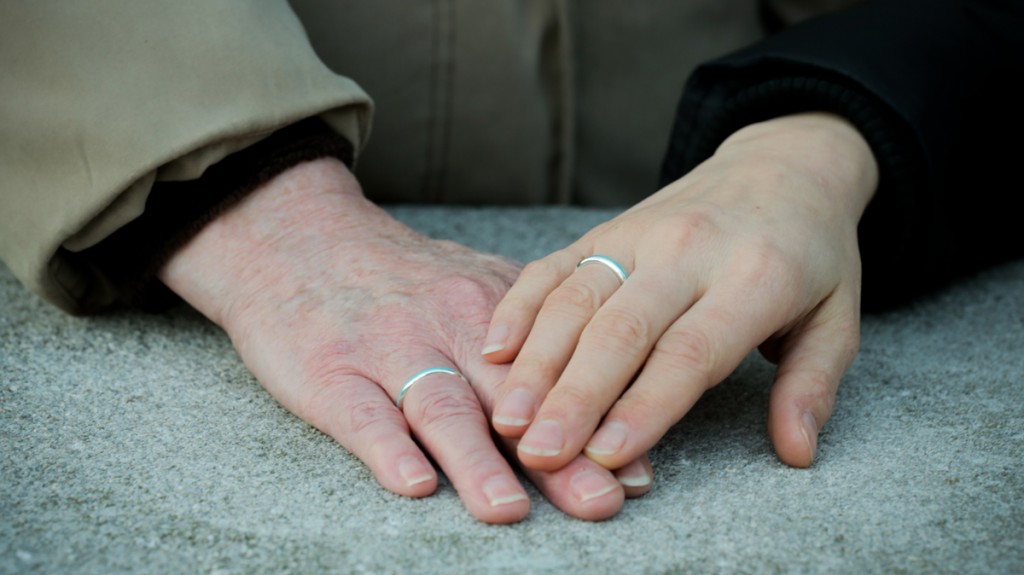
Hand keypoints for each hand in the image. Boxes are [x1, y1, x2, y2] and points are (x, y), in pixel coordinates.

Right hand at [159, 158, 650, 522]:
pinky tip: (413, 482)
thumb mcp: (472, 287)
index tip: (640, 474)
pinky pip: (361, 415)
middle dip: (558, 453)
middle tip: (599, 499)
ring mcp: (387, 347)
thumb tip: (609, 405)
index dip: (599, 424)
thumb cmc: (399, 278)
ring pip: (440, 408)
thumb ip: (532, 341)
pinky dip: (387, 448)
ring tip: (507, 509)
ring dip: (476, 460)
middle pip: (511, 397)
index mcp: (492, 309)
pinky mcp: (330, 370)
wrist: (300, 237)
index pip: (555, 373)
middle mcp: (447, 325)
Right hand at [483, 113, 877, 470]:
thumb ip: (813, 385)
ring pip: (576, 299)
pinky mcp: (606, 229)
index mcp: (755, 277)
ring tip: (508, 419)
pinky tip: (494, 352)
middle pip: (620, 329)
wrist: (784, 164)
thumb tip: (796, 451)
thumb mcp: (839, 318)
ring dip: (537, 362)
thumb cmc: (812, 254)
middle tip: (539, 453)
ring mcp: (639, 234)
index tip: (606, 455)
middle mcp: (688, 251)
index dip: (645, 405)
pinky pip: (554, 266)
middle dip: (575, 396)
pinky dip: (519, 307)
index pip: (690, 350)